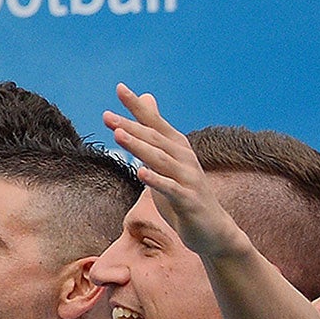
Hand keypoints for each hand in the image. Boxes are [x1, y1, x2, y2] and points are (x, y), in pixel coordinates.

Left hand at [104, 85, 249, 262]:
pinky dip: (156, 179)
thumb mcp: (166, 162)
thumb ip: (154, 134)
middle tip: (107, 115)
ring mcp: (188, 179)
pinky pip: (171, 188)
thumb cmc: (185, 193)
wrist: (212, 230)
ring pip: (161, 160)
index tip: (120, 87)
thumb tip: (146, 101)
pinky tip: (141, 172)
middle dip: (131, 126)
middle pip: (155, 139)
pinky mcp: (189, 201)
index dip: (138, 106)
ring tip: (119, 135)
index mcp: (177, 148)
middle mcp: (185, 159)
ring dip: (140, 147)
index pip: (155, 122)